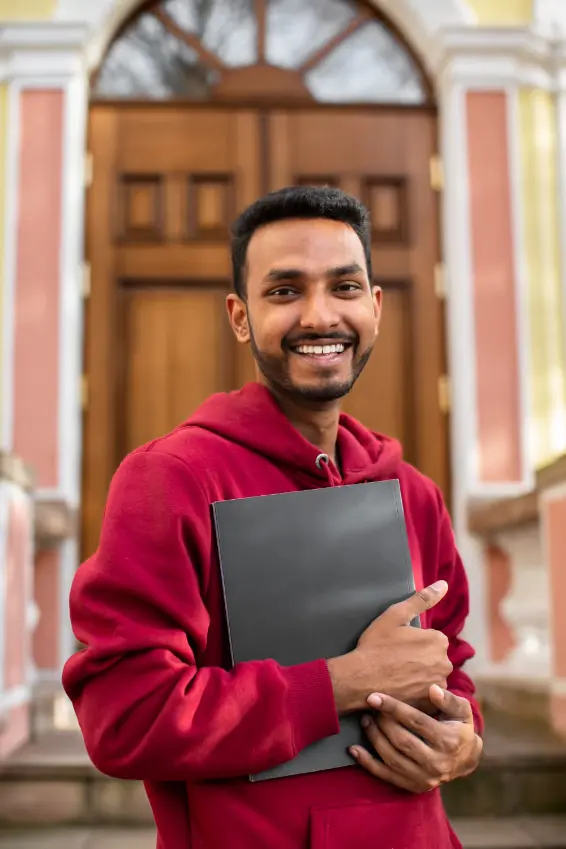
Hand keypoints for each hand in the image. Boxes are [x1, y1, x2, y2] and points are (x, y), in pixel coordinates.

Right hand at [327, 581, 452, 713]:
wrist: (360, 678)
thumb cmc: (376, 645)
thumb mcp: (395, 615)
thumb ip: (422, 599)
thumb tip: (443, 584)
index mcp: (438, 640)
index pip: (432, 640)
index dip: (414, 643)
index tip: (398, 647)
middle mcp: (445, 663)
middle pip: (434, 659)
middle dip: (419, 660)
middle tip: (396, 662)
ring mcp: (438, 685)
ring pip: (431, 677)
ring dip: (419, 677)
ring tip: (398, 677)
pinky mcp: (429, 704)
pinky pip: (427, 696)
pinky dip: (417, 693)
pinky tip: (402, 690)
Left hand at [350, 685, 482, 792]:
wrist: (466, 759)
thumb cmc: (459, 727)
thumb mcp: (462, 710)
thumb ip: (448, 699)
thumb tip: (432, 689)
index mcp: (448, 741)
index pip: (416, 722)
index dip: (394, 708)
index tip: (374, 697)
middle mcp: (437, 763)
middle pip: (401, 741)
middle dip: (382, 723)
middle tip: (369, 708)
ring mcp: (425, 778)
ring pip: (392, 758)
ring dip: (374, 738)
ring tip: (365, 721)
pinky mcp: (414, 786)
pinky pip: (387, 776)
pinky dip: (368, 763)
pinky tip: (354, 749)